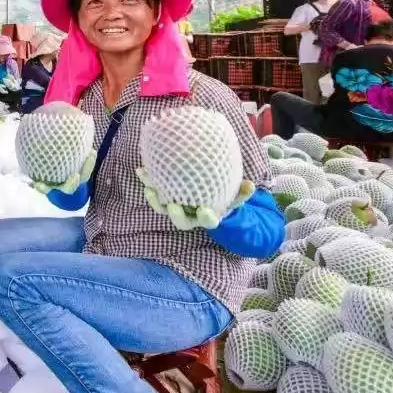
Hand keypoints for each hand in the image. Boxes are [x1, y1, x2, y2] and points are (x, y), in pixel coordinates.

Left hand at [136, 169, 252, 230]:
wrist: (208, 201)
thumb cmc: (223, 197)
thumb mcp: (235, 196)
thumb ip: (242, 193)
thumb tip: (251, 184)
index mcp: (209, 217)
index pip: (209, 222)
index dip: (207, 218)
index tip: (205, 211)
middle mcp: (191, 217)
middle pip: (182, 222)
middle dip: (176, 216)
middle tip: (171, 206)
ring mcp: (177, 209)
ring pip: (164, 209)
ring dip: (155, 200)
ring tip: (149, 188)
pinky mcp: (165, 200)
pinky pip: (155, 194)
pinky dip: (149, 184)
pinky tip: (142, 170)